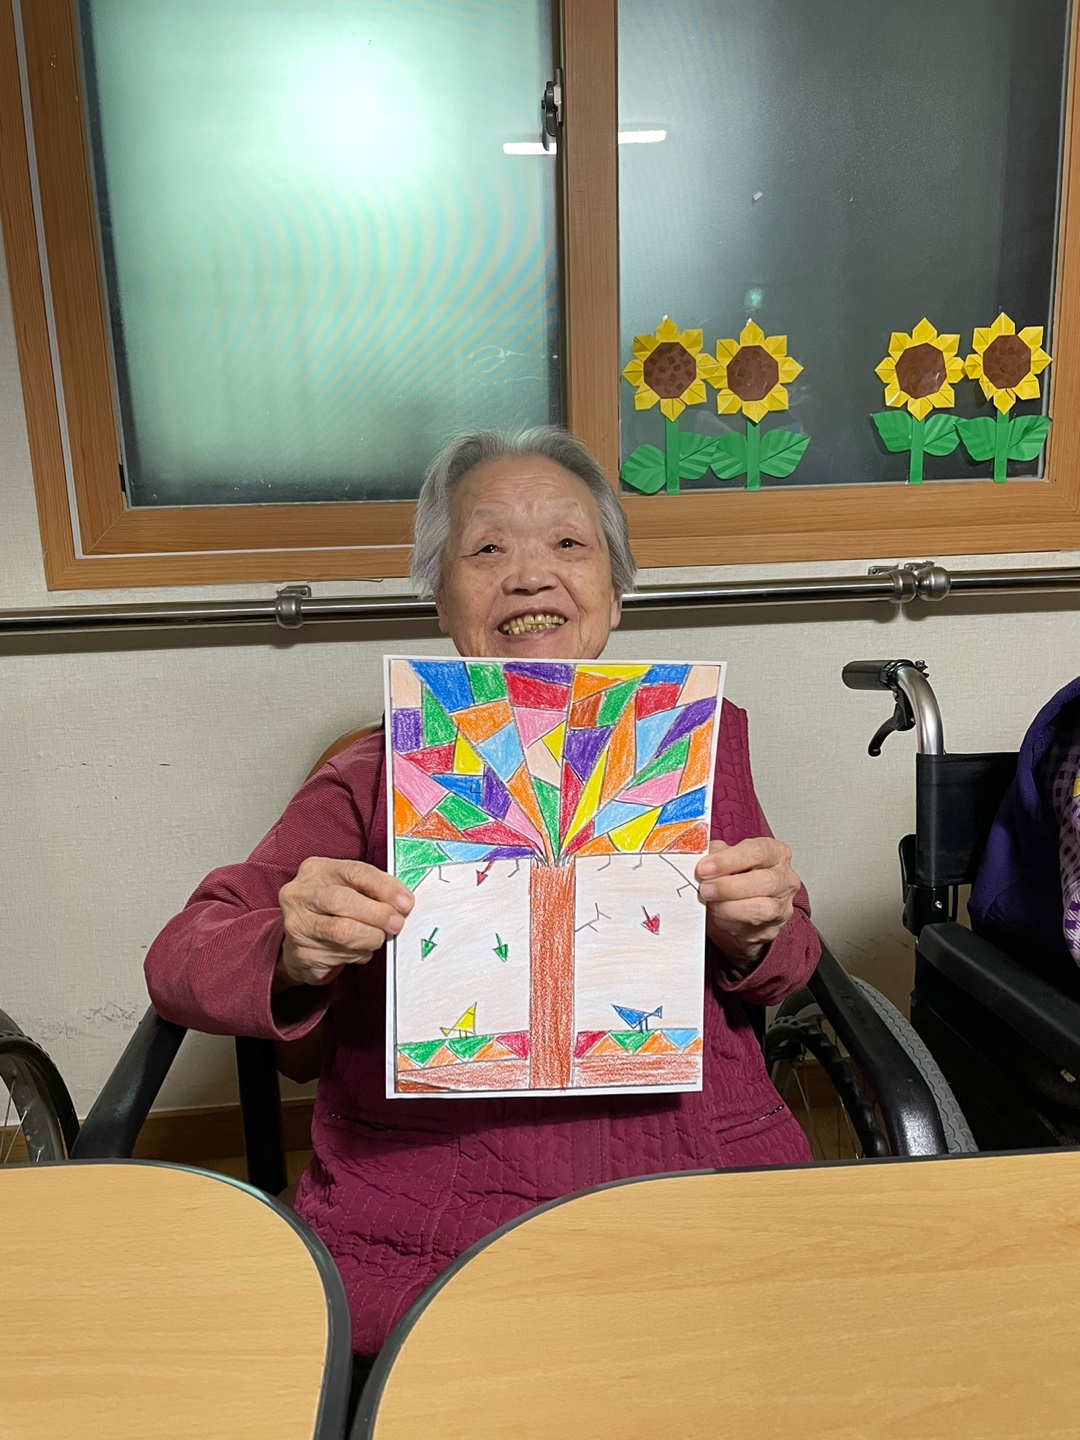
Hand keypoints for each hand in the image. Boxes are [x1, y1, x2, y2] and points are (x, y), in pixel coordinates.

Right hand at [276, 858, 413, 988]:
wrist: (299, 941)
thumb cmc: (331, 909)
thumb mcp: (349, 888)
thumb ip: (373, 890)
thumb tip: (402, 902)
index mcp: (316, 870)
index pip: (354, 872)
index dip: (384, 887)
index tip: (405, 902)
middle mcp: (300, 895)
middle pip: (343, 901)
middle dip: (377, 914)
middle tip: (396, 924)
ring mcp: (297, 925)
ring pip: (343, 932)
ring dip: (370, 938)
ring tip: (378, 937)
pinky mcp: (301, 954)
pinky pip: (340, 956)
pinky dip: (358, 954)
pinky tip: (359, 950)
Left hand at [695, 838, 799, 968]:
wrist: (739, 907)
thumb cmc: (735, 875)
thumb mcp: (724, 857)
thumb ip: (715, 854)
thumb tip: (700, 858)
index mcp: (776, 853)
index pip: (757, 852)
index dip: (728, 860)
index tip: (704, 868)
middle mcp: (785, 879)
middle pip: (764, 881)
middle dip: (728, 887)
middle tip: (705, 889)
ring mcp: (782, 906)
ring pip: (761, 909)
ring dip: (729, 907)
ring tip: (709, 903)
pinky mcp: (772, 929)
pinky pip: (750, 929)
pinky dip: (729, 923)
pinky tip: (718, 915)